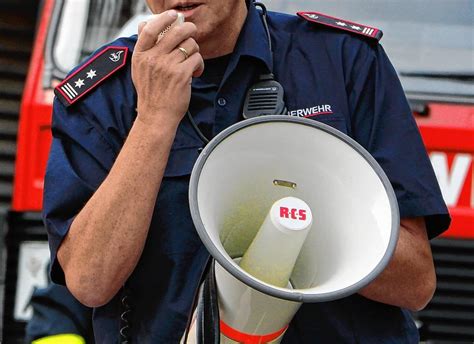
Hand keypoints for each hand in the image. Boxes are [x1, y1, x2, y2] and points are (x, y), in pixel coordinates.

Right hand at [132, 10, 203, 129]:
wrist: (156, 116)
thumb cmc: (150, 93)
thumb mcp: (139, 69)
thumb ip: (143, 48)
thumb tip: (144, 24)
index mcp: (140, 56)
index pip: (149, 29)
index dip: (163, 18)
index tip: (173, 15)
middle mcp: (153, 59)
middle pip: (176, 32)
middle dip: (189, 29)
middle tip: (192, 32)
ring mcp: (167, 66)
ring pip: (190, 45)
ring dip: (195, 51)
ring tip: (192, 61)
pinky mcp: (181, 75)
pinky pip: (196, 58)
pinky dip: (199, 64)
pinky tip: (195, 72)